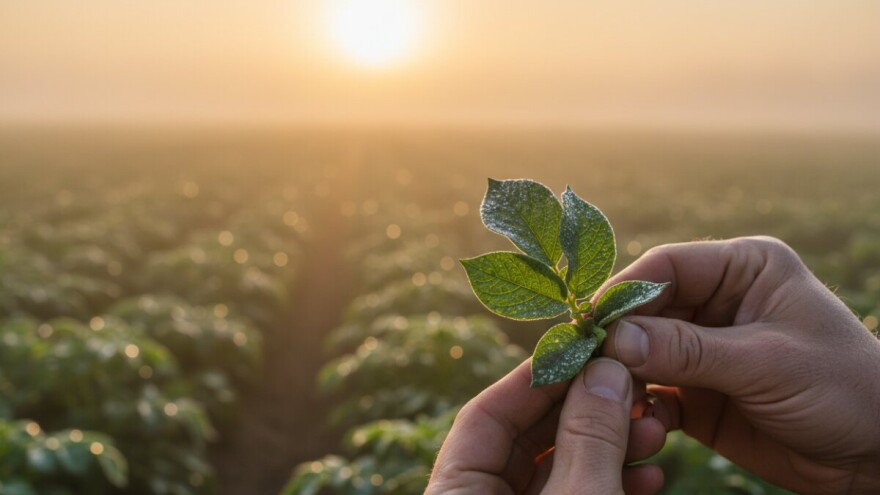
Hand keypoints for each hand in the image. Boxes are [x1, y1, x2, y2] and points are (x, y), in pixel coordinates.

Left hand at [427, 358, 664, 493]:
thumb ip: (589, 437)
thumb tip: (604, 368)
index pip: (486, 416)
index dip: (538, 376)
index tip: (587, 348)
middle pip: (529, 439)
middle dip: (589, 411)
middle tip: (633, 386)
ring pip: (562, 469)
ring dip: (611, 447)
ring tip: (655, 429)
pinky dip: (614, 484)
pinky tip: (650, 474)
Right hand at [600, 236, 879, 493]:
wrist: (877, 457)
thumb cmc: (844, 390)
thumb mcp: (765, 362)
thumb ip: (688, 350)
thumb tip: (613, 340)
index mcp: (742, 270)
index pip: (666, 267)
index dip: (624, 292)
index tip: (588, 322)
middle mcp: (717, 302)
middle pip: (645, 311)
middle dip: (616, 339)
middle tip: (584, 365)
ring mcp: (705, 349)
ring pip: (641, 353)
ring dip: (623, 377)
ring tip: (606, 399)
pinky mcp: (698, 393)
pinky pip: (653, 392)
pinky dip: (641, 407)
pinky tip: (642, 423)